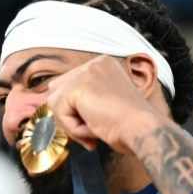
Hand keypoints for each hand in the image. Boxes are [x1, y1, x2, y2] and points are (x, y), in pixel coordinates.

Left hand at [45, 55, 161, 153]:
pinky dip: (72, 128)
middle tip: (93, 129)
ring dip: (71, 124)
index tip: (96, 122)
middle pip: (57, 93)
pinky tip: (93, 128)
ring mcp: (85, 72)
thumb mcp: (104, 103)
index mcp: (102, 65)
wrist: (142, 130)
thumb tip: (51, 101)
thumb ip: (82, 98)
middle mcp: (93, 64)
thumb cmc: (130, 124)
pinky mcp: (77, 87)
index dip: (76, 110)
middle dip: (69, 116)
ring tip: (95, 128)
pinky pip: (59, 113)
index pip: (68, 86)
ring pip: (55, 104)